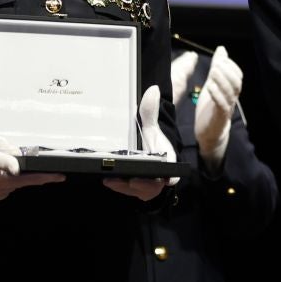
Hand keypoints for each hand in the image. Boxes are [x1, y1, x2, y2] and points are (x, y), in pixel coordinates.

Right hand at [0, 132, 64, 199]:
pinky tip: (20, 174)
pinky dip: (21, 180)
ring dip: (31, 178)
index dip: (9, 165)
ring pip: (19, 184)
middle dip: (39, 178)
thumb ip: (4, 145)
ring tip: (39, 170)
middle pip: (17, 179)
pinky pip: (15, 187)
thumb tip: (20, 153)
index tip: (18, 167)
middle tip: (58, 176)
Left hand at [105, 85, 176, 201]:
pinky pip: (130, 191)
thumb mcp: (150, 125)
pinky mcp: (137, 188)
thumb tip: (152, 90)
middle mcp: (160, 176)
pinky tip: (108, 181)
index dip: (169, 177)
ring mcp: (148, 185)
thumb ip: (150, 110)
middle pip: (153, 186)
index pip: (172, 173)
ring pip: (140, 191)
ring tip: (111, 181)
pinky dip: (120, 187)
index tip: (165, 180)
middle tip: (130, 180)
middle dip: (142, 185)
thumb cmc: (152, 140)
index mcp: (167, 161)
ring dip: (125, 187)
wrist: (148, 150)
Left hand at [193, 45, 240, 166]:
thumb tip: (221, 49)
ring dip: (222, 81)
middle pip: (237, 83)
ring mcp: (227, 108)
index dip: (231, 66)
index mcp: (231, 91)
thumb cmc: (210, 108)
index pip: (238, 76)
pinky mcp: (219, 117)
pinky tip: (209, 87)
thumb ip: (217, 68)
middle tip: (217, 64)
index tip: (221, 59)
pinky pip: (222, 105)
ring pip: (231, 93)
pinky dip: (216, 94)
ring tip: (213, 71)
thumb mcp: (212, 84)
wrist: (209, 133)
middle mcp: (232, 98)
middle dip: (228, 72)